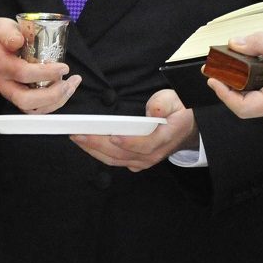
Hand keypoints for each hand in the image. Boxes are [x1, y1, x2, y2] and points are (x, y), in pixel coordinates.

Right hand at [0, 17, 79, 114]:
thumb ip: (8, 33)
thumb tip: (18, 40)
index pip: (22, 74)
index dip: (45, 73)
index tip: (63, 67)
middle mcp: (3, 84)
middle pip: (26, 100)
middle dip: (52, 95)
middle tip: (68, 82)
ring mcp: (8, 93)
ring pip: (31, 108)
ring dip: (55, 101)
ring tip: (71, 86)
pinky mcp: (16, 96)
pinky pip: (34, 108)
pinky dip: (51, 103)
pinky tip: (63, 91)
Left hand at [71, 89, 196, 171]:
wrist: (185, 129)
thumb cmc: (177, 112)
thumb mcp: (174, 101)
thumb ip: (163, 104)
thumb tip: (153, 110)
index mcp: (164, 138)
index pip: (145, 145)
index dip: (129, 142)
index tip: (113, 136)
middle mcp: (152, 154)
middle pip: (122, 154)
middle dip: (98, 144)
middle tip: (79, 133)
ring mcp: (143, 160)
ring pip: (115, 159)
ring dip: (94, 150)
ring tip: (77, 138)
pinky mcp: (135, 162)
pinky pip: (115, 160)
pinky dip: (99, 154)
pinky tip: (87, 145)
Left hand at [207, 32, 262, 130]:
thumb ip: (261, 43)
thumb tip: (235, 44)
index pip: (243, 107)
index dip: (223, 94)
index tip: (212, 78)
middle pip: (248, 104)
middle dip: (233, 84)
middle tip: (223, 63)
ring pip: (259, 104)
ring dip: (248, 85)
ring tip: (242, 62)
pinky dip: (261, 88)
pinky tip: (261, 70)